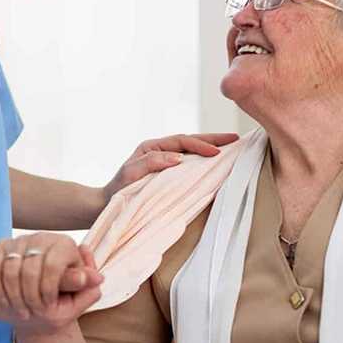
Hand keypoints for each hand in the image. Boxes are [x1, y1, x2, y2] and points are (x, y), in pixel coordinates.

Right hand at [0, 235, 103, 330]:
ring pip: (10, 270)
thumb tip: (98, 278)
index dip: (48, 290)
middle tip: (32, 315)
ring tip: (21, 313)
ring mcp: (20, 240)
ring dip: (13, 297)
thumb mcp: (74, 302)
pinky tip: (5, 304)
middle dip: (30, 297)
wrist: (28, 303)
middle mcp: (43, 238)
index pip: (53, 266)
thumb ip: (85, 290)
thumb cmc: (57, 303)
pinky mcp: (1, 246)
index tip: (48, 306)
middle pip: (29, 270)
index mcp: (66, 246)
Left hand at [104, 133, 239, 199]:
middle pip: (191, 140)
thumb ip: (151, 163)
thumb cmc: (117, 190)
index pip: (181, 141)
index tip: (217, 152)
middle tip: (235, 138)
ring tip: (231, 147)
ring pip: (192, 151)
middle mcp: (160, 150)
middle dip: (213, 139)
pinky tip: (216, 163)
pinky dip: (203, 161)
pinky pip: (189, 165)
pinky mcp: (168, 174)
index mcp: (152, 147)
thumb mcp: (131, 174)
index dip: (200, 145)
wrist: (106, 204)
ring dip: (211, 148)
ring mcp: (165, 161)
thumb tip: (177, 158)